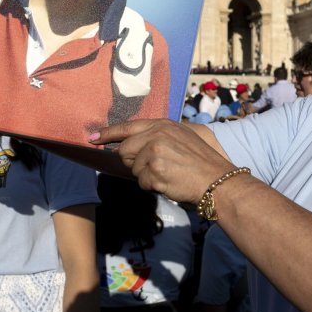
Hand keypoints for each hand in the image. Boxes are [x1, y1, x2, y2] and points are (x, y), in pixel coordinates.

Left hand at [91, 120, 232, 203]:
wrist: (218, 181)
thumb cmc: (203, 162)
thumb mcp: (185, 136)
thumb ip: (159, 135)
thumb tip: (131, 143)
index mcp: (163, 124)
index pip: (128, 127)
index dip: (108, 133)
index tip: (93, 138)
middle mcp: (156, 134)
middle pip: (125, 151)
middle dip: (134, 163)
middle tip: (156, 168)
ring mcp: (154, 151)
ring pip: (133, 169)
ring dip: (147, 176)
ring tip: (169, 174)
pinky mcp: (154, 170)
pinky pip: (142, 182)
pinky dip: (154, 186)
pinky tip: (170, 183)